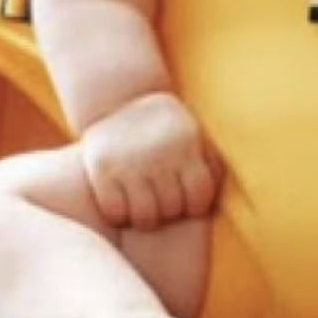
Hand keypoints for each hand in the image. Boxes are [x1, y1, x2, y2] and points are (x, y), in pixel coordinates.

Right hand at [79, 90, 222, 230]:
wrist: (119, 99)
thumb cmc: (167, 128)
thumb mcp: (195, 136)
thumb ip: (211, 164)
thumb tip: (216, 199)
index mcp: (187, 142)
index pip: (199, 199)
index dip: (194, 206)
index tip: (185, 199)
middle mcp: (159, 152)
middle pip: (171, 209)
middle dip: (170, 210)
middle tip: (161, 198)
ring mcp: (128, 160)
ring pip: (145, 217)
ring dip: (146, 217)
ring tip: (144, 203)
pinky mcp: (100, 167)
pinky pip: (114, 211)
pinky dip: (119, 213)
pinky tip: (122, 199)